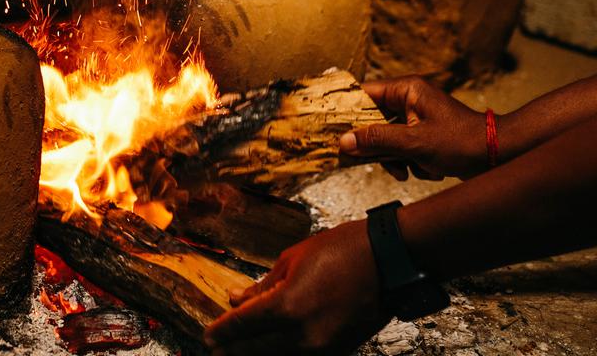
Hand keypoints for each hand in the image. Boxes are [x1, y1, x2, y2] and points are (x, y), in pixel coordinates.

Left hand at [203, 220, 387, 354]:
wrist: (388, 261)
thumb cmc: (341, 250)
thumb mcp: (293, 260)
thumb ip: (263, 285)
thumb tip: (236, 297)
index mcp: (288, 306)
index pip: (244, 324)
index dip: (223, 331)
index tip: (209, 335)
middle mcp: (303, 334)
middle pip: (257, 349)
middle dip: (234, 350)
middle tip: (216, 349)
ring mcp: (323, 346)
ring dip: (257, 354)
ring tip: (238, 352)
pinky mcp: (339, 350)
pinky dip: (283, 353)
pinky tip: (272, 349)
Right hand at [340, 76, 488, 180]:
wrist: (498, 156)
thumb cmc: (461, 142)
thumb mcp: (414, 143)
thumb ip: (377, 140)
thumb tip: (344, 141)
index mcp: (406, 90)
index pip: (365, 93)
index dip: (347, 110)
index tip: (332, 127)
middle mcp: (409, 100)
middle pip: (373, 120)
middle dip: (376, 145)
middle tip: (376, 159)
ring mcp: (417, 119)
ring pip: (386, 138)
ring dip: (394, 158)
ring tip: (408, 169)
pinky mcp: (424, 136)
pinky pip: (402, 148)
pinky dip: (408, 163)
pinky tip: (423, 171)